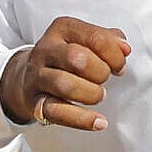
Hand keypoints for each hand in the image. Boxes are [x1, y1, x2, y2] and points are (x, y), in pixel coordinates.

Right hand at [0, 17, 131, 131]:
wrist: (27, 78)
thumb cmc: (65, 58)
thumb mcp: (84, 40)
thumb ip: (108, 40)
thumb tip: (125, 48)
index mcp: (62, 29)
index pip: (94, 37)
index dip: (114, 54)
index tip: (119, 66)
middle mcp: (46, 50)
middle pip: (77, 58)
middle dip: (100, 72)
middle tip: (105, 79)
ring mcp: (38, 76)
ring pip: (65, 84)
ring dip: (91, 93)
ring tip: (99, 96)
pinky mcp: (36, 102)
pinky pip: (58, 112)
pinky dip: (82, 120)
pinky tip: (99, 122)